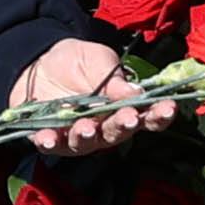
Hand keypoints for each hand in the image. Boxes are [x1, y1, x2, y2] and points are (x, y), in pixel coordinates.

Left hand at [13, 34, 168, 155]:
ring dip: (88, 136)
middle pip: (118, 132)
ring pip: (86, 142)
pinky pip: (51, 145)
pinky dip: (49, 142)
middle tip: (129, 117)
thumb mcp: (97, 60)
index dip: (159, 115)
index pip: (146, 116)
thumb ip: (113, 78)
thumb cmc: (75, 62)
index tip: (168, 107)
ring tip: (88, 127)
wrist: (36, 61)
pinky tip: (48, 139)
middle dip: (123, 125)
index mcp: (122, 107)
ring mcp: (77, 135)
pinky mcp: (51, 138)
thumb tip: (135, 93)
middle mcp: (103, 127)